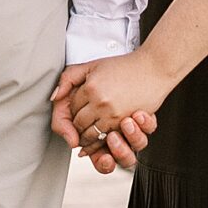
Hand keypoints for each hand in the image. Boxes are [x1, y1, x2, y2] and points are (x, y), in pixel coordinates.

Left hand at [52, 49, 167, 172]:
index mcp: (90, 87)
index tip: (76, 112)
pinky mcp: (125, 123)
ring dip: (85, 137)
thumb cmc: (124, 66)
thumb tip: (54, 97)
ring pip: (89, 134)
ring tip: (86, 134)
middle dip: (76, 126)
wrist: (153, 68)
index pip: (71, 107)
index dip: (71, 111)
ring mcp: (113, 114)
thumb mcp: (93, 65)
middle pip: (78, 123)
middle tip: (78, 126)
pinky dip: (99, 141)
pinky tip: (99, 137)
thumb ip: (69, 77)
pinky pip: (105, 139)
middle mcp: (99, 102)